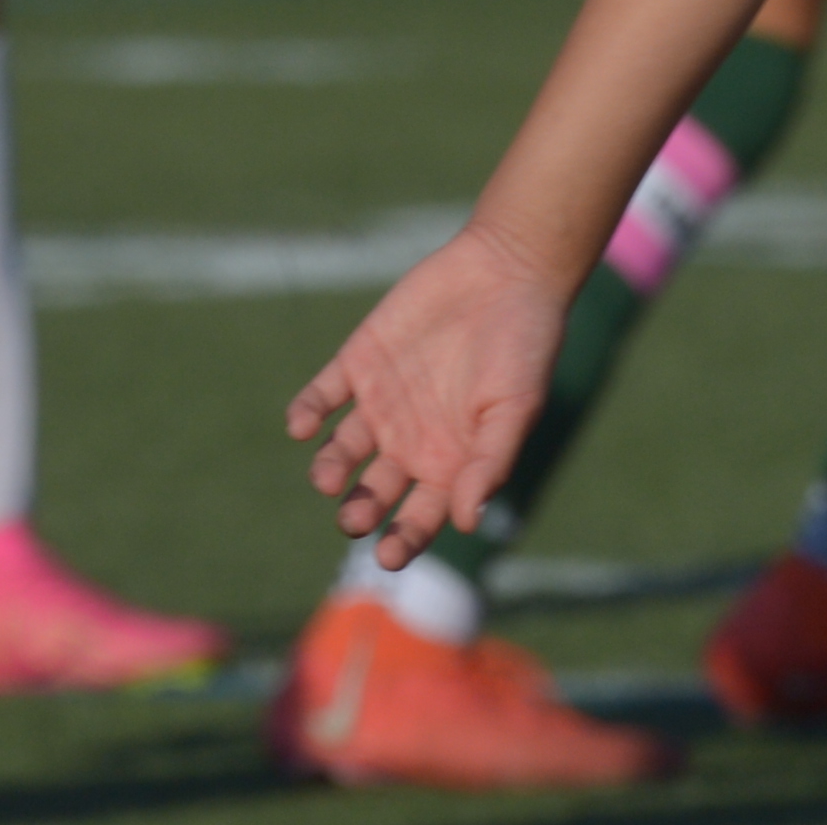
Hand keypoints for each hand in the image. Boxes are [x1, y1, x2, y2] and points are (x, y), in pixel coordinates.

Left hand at [287, 218, 570, 565]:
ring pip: (342, 451)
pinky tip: (302, 424)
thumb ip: (489, 462)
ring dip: (329, 468)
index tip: (388, 555)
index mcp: (450, 462)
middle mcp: (410, 440)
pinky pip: (323, 395)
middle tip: (353, 518)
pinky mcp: (359, 361)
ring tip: (328, 477)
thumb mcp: (514, 408)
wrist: (506, 270)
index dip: (403, 541)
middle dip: (359, 511)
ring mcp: (381, 402)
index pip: (419, 518)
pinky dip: (308, 412)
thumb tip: (466, 520)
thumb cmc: (523, 346)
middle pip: (373, 493)